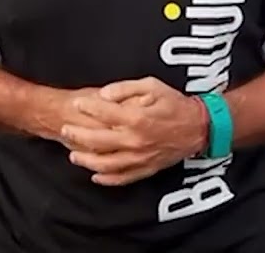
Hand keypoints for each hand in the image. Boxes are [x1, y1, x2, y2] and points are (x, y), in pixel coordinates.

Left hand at [59, 77, 208, 186]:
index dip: (87, 108)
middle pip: (98, 141)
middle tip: (66, 130)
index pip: (103, 114)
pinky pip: (122, 178)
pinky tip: (95, 175)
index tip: (77, 104)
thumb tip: (104, 94)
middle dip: (77, 135)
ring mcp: (140, 158)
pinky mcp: (146, 169)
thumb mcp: (153, 86)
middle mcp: (135, 141)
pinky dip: (106, 179)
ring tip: (73, 155)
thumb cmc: (175, 104)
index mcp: (137, 119)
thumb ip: (126, 88)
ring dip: (86, 161)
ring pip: (106, 164)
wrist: (199, 128)